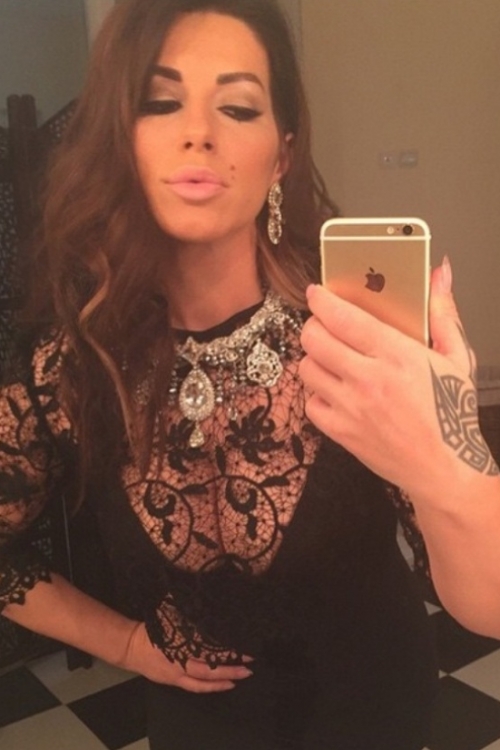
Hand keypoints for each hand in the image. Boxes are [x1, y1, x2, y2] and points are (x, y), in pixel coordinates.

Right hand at [123, 622, 252, 692]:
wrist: (131, 647)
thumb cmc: (152, 628)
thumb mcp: (168, 616)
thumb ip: (185, 614)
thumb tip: (204, 604)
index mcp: (180, 641)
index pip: (207, 645)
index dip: (225, 647)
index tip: (241, 643)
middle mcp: (181, 659)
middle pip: (210, 664)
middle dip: (231, 664)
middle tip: (250, 662)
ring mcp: (179, 673)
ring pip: (205, 680)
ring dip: (225, 678)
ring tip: (243, 675)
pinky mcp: (175, 682)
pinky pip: (196, 687)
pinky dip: (211, 687)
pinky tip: (225, 685)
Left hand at [299, 258, 484, 494]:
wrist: (445, 471)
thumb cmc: (451, 416)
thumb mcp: (458, 358)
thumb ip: (442, 312)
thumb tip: (438, 275)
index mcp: (398, 355)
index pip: (343, 317)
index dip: (322, 300)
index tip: (317, 292)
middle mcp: (369, 380)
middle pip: (314, 338)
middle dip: (314, 325)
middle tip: (323, 325)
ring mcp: (351, 407)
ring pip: (307, 368)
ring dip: (315, 359)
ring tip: (332, 358)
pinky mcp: (341, 432)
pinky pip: (310, 403)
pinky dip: (317, 394)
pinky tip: (336, 391)